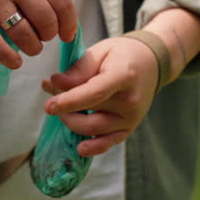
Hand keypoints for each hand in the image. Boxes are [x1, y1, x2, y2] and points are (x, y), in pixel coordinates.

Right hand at [0, 0, 77, 68]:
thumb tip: (61, 19)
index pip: (61, 1)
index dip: (68, 24)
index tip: (66, 35)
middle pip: (46, 21)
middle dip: (48, 37)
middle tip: (41, 39)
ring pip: (23, 34)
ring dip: (31, 48)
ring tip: (29, 48)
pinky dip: (8, 58)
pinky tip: (14, 62)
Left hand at [41, 37, 158, 156]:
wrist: (151, 64)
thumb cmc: (121, 55)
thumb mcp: (100, 51)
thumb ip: (78, 69)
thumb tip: (53, 84)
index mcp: (124, 76)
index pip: (94, 94)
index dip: (69, 101)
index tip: (48, 106)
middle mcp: (130, 101)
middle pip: (89, 113)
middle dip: (64, 107)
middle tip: (51, 91)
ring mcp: (131, 118)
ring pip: (92, 129)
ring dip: (70, 121)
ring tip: (61, 107)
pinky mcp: (129, 128)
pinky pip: (108, 143)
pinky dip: (93, 147)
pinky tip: (80, 148)